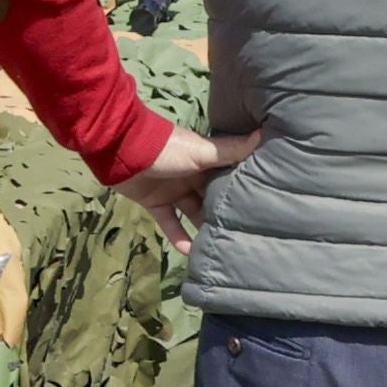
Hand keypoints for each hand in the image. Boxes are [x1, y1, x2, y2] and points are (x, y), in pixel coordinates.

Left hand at [112, 127, 255, 237]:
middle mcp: (193, 175)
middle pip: (213, 197)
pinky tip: (190, 252)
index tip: (264, 205)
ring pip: (193, 212)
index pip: (229, 175)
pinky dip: (178, 236)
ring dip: (203, 228)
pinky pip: (170, 222)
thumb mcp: (203, 151)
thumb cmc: (167, 149)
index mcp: (206, 160)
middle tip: (246, 235)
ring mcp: (173, 189)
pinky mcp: (155, 202)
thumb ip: (232, 149)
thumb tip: (264, 133)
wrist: (122, 150)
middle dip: (225, 212)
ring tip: (222, 248)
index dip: (243, 188)